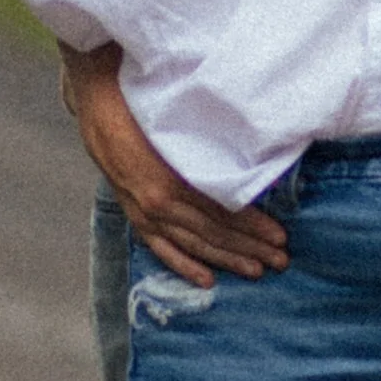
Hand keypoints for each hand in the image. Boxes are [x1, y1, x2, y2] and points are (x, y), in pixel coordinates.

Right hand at [59, 41, 287, 286]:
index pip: (221, 211)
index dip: (252, 226)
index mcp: (171, 178)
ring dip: (226, 258)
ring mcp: (144, 211)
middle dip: (249, 248)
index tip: (280, 236)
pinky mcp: (134, 214)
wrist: (99, 100)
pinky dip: (184, 264)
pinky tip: (207, 279)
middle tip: (280, 260)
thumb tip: (252, 159)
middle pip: (212, 232)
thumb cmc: (145, 104)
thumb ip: (210, 146)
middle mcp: (158, 201)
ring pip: (192, 243)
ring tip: (256, 270)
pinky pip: (161, 247)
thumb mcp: (180, 121)